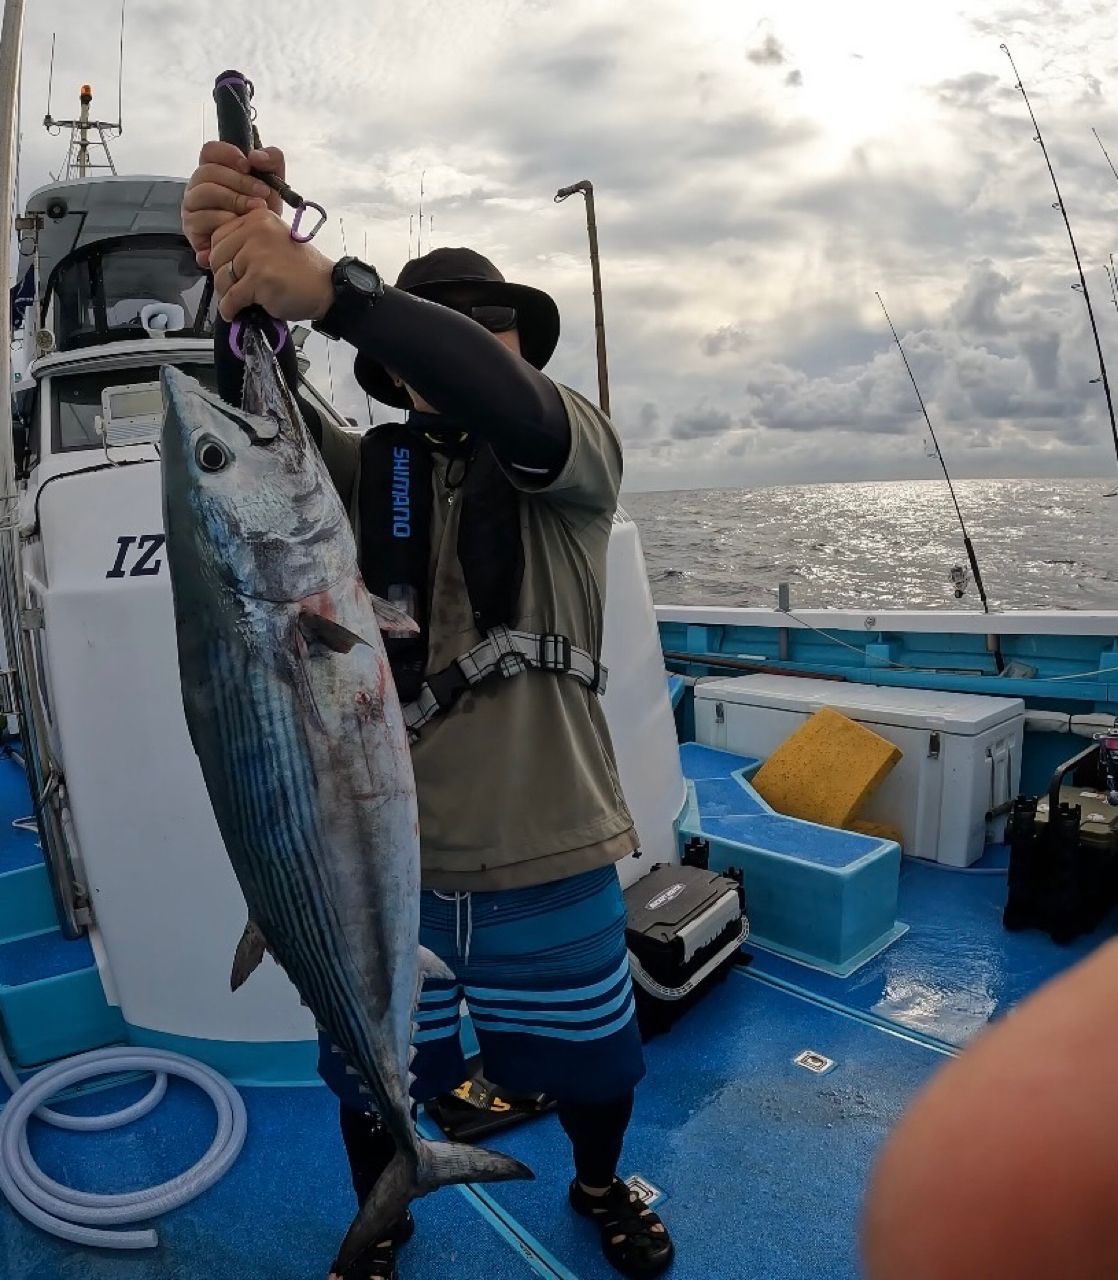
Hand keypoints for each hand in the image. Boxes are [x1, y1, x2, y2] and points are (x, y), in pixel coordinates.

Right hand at [181, 141, 286, 269]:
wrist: (262, 246)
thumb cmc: (262, 213)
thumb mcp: (274, 184)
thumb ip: (272, 161)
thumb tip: (256, 156)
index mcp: (214, 170)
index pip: (210, 151)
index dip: (227, 154)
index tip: (248, 165)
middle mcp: (198, 186)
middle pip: (207, 172)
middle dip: (239, 181)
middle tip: (263, 193)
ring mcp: (192, 207)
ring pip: (204, 192)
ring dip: (234, 199)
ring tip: (256, 210)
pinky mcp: (192, 228)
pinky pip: (202, 218)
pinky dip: (225, 221)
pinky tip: (240, 227)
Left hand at [209, 206, 334, 322]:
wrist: (326, 287)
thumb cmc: (300, 270)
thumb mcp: (271, 243)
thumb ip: (244, 244)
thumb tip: (205, 259)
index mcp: (257, 218)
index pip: (219, 236)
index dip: (220, 257)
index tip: (229, 271)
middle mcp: (256, 230)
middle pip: (218, 256)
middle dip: (222, 277)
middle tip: (232, 290)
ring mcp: (257, 254)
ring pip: (223, 277)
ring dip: (226, 294)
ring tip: (236, 302)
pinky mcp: (260, 278)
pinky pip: (232, 297)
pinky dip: (229, 308)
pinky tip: (234, 313)